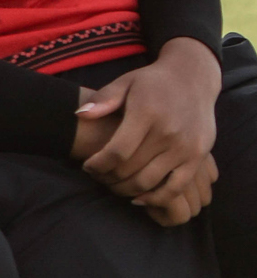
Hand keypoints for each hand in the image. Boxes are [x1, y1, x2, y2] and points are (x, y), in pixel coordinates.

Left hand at [76, 39, 221, 215]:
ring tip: (114, 186)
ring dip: (127, 190)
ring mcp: (185, 148)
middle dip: (108, 178)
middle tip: (97, 178)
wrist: (192, 79)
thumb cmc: (152, 82)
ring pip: (150, 182)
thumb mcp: (125, 82)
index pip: (117, 151)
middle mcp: (168, 133)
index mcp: (147, 113)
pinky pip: (176, 188)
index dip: (98, 164)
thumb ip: (103, 99)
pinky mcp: (198, 158)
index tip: (87, 167)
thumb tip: (80, 115)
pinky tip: (139, 197)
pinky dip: (156, 198)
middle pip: (131, 169)